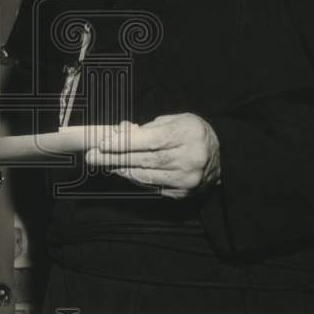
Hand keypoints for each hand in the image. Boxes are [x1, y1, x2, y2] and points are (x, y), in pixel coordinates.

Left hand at [85, 114, 220, 198]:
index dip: (124, 143)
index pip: (150, 141)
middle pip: (144, 160)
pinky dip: (135, 178)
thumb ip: (148, 128)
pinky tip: (122, 171)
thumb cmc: (193, 132)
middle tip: (92, 156)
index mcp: (188, 135)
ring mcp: (187, 179)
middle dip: (114, 158)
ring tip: (103, 163)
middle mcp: (189, 159)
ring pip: (145, 176)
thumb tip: (120, 133)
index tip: (102, 143)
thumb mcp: (174, 120)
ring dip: (121, 169)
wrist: (222, 156)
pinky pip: (152, 186)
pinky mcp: (183, 193)